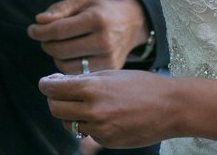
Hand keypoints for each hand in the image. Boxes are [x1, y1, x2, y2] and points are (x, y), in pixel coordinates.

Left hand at [28, 0, 149, 72]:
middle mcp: (104, 41)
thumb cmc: (101, 10)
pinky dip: (67, 65)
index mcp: (96, 19)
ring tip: (58, 45)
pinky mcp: (108, 71)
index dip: (40, 31)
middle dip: (45, 43)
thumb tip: (39, 21)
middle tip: (44, 37)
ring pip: (65, 65)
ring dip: (55, 56)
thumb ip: (59, 9)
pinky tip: (69, 55)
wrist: (132, 24)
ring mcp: (107, 59)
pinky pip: (76, 74)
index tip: (31, 30)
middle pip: (60, 49)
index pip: (58, 30)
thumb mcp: (82, 1)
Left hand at [40, 69, 169, 148]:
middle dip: (55, 100)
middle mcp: (92, 110)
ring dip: (72, 114)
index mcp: (91, 88)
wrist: (170, 107)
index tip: (46, 84)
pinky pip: (88, 133)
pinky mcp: (107, 141)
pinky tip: (106, 116)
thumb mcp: (110, 74)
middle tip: (62, 94)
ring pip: (70, 124)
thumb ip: (83, 79)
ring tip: (87, 104)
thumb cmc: (141, 85)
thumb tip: (57, 81)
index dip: (46, 85)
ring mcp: (100, 129)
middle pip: (55, 109)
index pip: (53, 89)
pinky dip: (91, 125)